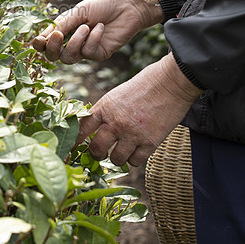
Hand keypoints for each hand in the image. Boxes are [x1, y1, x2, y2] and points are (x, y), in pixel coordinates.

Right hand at [32, 0, 162, 63]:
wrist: (128, 6)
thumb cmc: (103, 5)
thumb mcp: (78, 12)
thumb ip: (61, 25)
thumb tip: (41, 39)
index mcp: (64, 29)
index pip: (46, 44)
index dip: (40, 45)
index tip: (38, 40)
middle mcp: (72, 41)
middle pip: (54, 56)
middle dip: (53, 48)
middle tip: (57, 35)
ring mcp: (85, 49)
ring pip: (69, 58)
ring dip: (75, 41)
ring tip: (87, 26)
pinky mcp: (99, 54)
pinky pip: (88, 53)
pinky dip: (93, 39)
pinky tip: (100, 27)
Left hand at [75, 54, 202, 166]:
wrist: (172, 82)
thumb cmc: (145, 84)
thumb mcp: (118, 94)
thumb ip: (106, 112)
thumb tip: (95, 129)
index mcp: (105, 107)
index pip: (82, 129)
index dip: (75, 142)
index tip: (72, 149)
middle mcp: (115, 122)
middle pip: (96, 149)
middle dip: (96, 154)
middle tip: (100, 153)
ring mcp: (132, 134)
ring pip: (115, 159)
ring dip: (117, 157)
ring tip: (122, 150)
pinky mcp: (150, 142)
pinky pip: (135, 161)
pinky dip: (135, 158)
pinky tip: (137, 150)